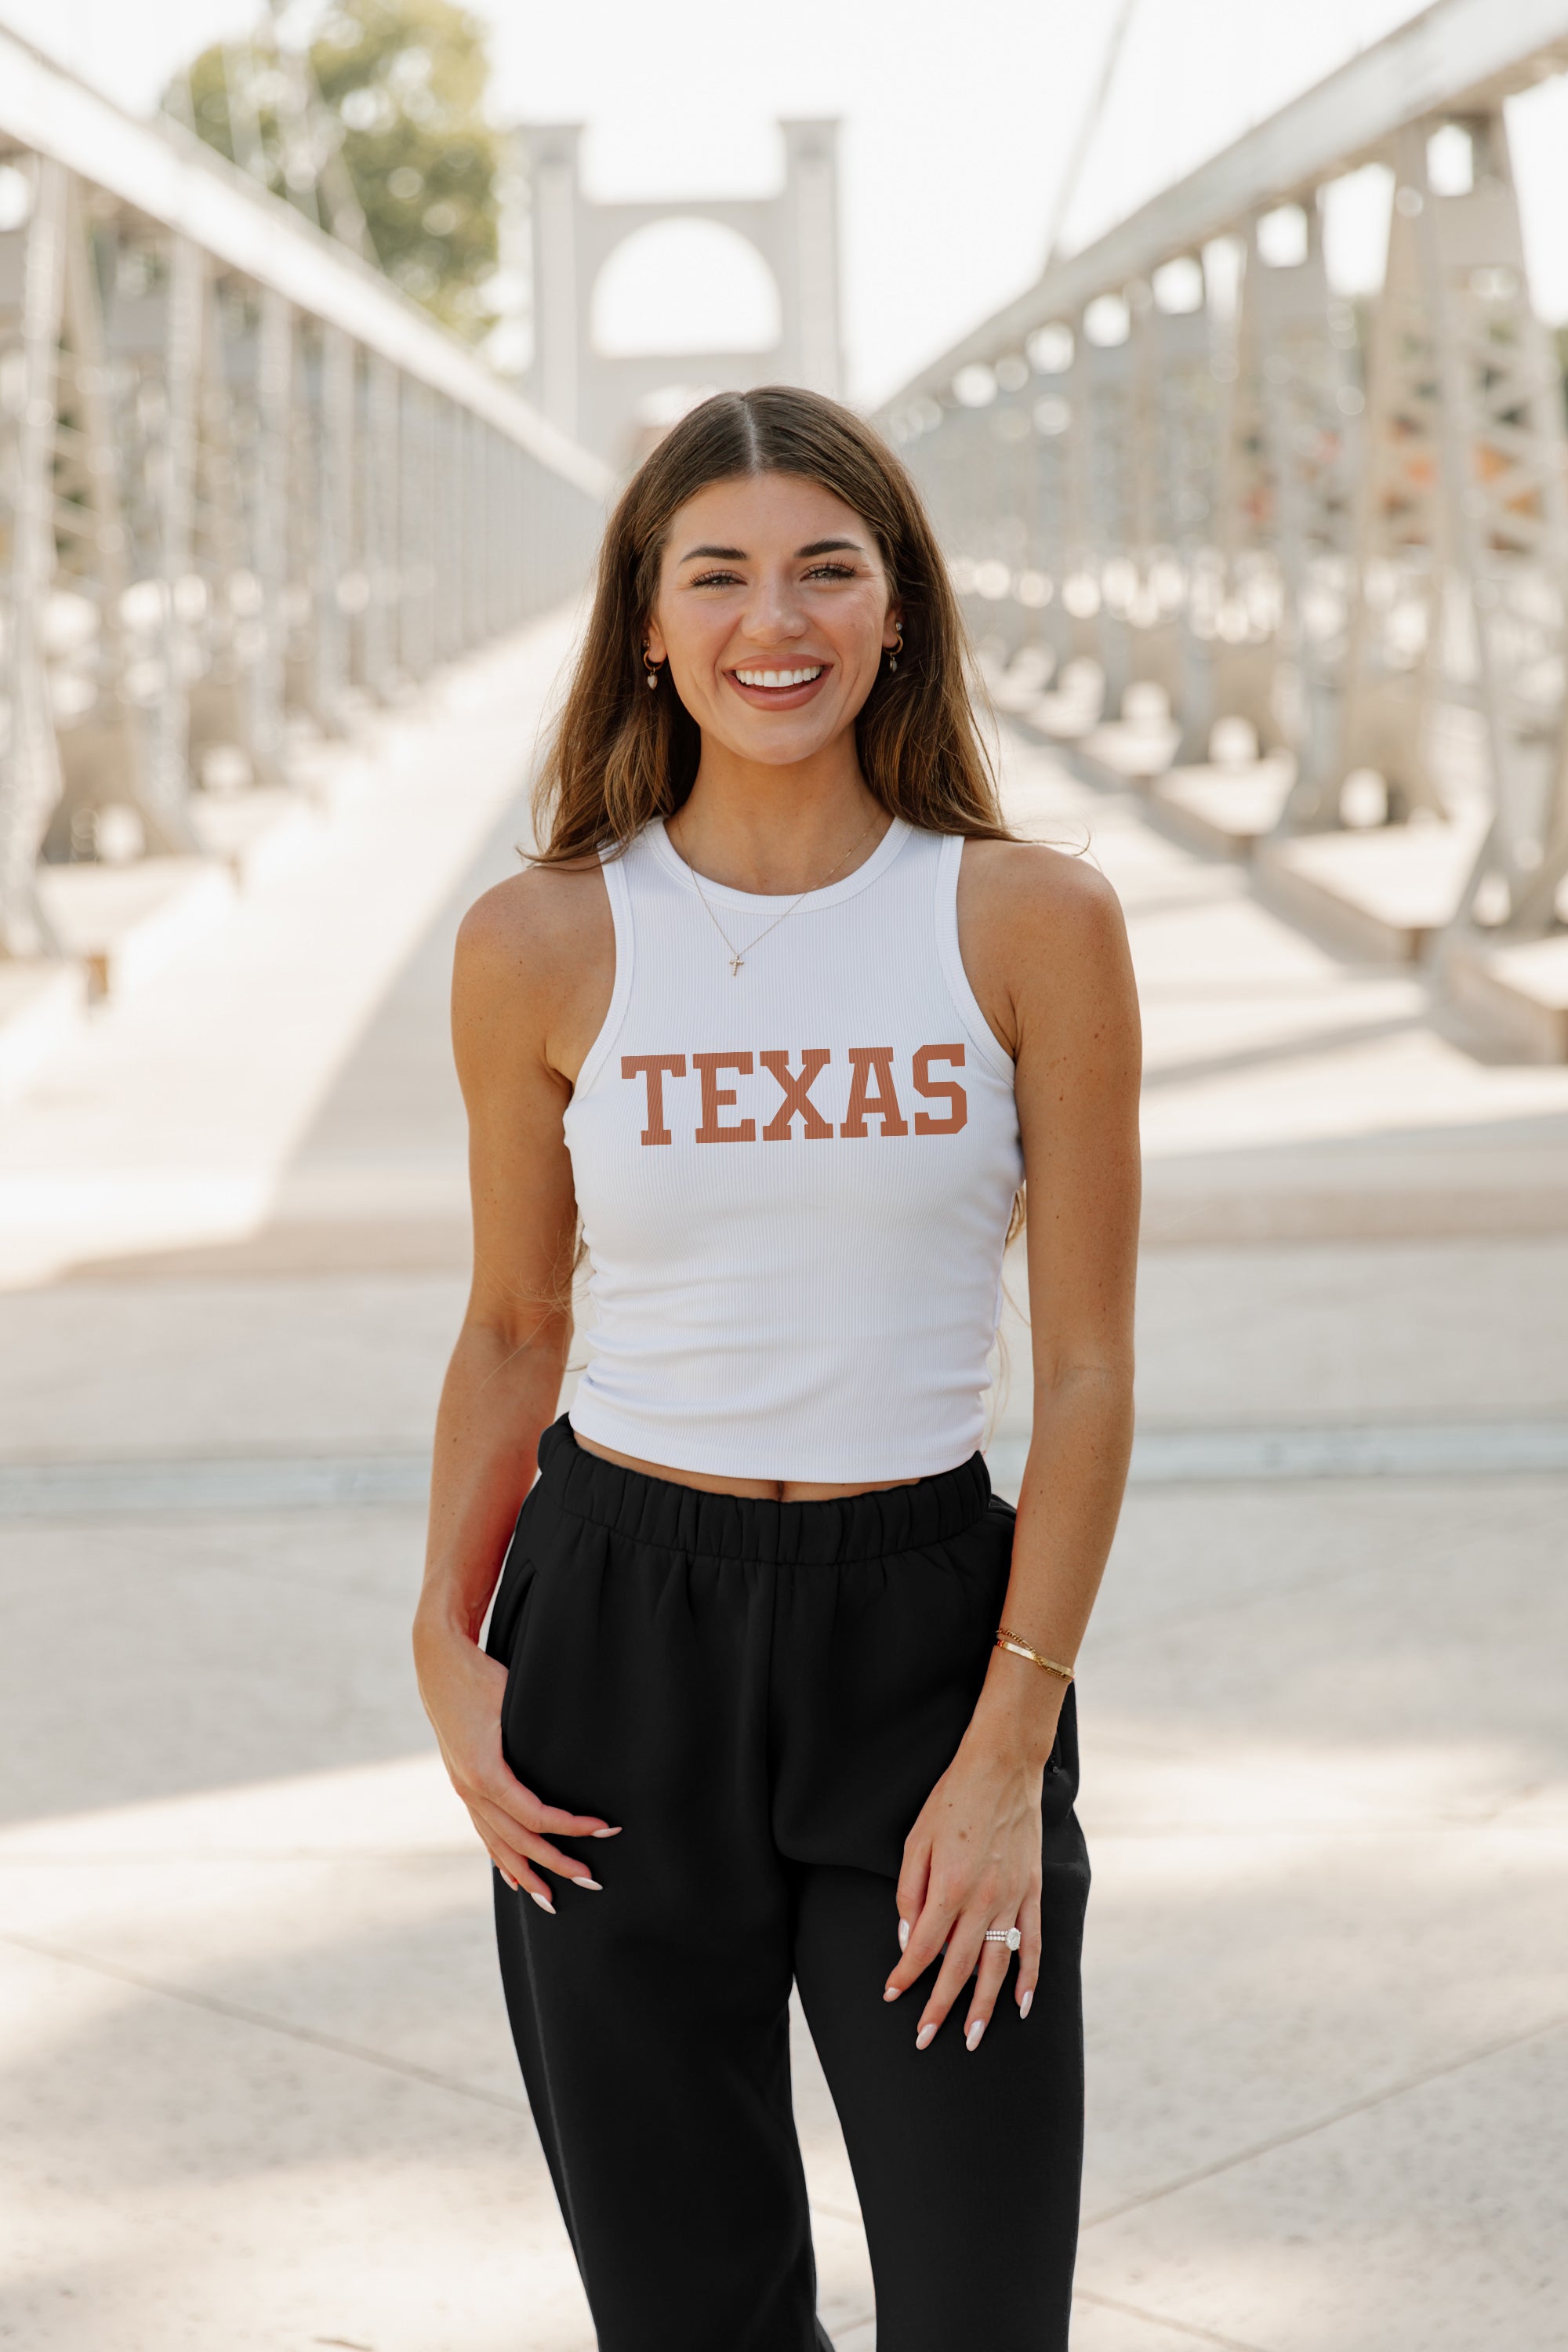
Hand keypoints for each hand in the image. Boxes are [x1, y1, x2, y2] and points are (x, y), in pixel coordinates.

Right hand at [413, 1614, 618, 1910]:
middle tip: (592, 1880)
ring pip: (496, 1844)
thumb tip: (578, 1752)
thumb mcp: (513, 1699)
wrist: (438, 1663)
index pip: (535, 1816)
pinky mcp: (463, 1783)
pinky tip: (511, 1879)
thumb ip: (538, 1732)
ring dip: (526, 1872)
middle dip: (555, 1863)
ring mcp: (464, 1789)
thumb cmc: (482, 1676)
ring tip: (551, 1900)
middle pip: (518, 1841)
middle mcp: (471, 1789)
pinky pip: (483, 1831)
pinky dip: (499, 1857)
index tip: (604, 1828)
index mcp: (485, 1773)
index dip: (571, 1828)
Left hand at [880, 1727, 1044, 2049]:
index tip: (892, 1994)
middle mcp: (982, 1901)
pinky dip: (1030, 1978)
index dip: (905, 1975)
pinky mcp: (1032, 1892)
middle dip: (939, 2008)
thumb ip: (909, 1892)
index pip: (922, 1948)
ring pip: (997, 1967)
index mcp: (949, 1887)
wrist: (1001, 1768)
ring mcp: (1011, 1899)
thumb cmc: (952, 1800)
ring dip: (983, 2007)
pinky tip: (1023, 2005)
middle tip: (925, 2039)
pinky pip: (1034, 1944)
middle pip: (958, 1968)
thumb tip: (908, 1937)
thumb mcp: (915, 1839)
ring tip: (972, 2038)